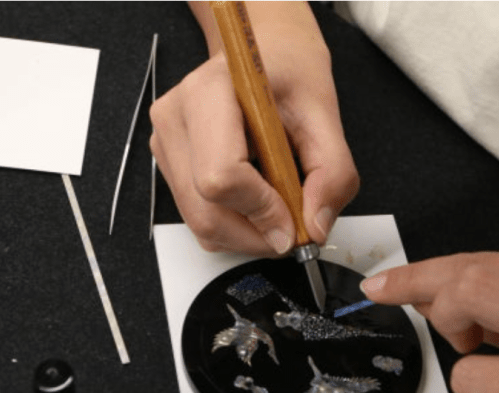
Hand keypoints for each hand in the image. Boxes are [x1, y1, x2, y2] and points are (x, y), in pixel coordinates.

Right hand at [149, 5, 358, 254]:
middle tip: (293, 226)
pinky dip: (235, 225)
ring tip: (277, 205)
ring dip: (248, 233)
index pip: (222, 176)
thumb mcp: (325, 114)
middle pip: (207, 213)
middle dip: (257, 234)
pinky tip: (256, 198)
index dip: (262, 210)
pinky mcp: (169, 164)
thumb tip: (316, 226)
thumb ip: (332, 173)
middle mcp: (176, 117)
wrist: (264, 52)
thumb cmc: (288, 71)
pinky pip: (198, 219)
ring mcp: (166, 143)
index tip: (294, 218)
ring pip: (201, 225)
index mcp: (210, 91)